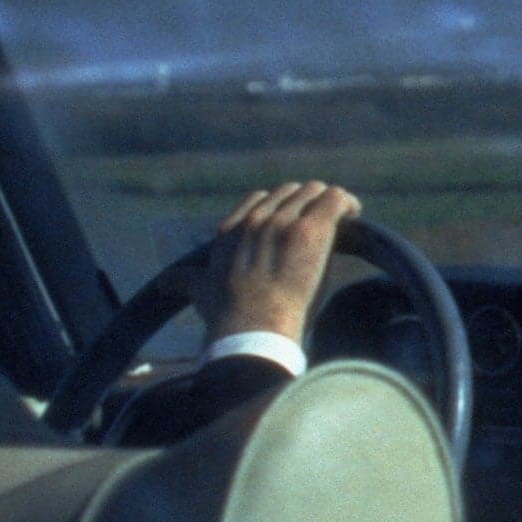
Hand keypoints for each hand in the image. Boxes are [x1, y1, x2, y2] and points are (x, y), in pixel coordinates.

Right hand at [199, 180, 360, 341]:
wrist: (251, 329)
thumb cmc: (228, 317)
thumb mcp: (199, 292)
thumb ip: (185, 281)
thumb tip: (165, 283)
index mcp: (230, 229)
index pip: (261, 198)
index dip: (282, 207)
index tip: (295, 223)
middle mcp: (256, 219)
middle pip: (291, 192)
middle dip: (309, 205)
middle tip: (325, 224)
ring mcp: (284, 222)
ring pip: (315, 192)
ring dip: (330, 204)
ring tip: (344, 221)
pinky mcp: (311, 230)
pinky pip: (336, 200)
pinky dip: (348, 204)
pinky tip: (355, 217)